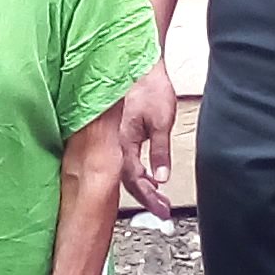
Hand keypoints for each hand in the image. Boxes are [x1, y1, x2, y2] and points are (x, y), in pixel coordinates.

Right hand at [118, 61, 178, 218]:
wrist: (140, 64)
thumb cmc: (150, 87)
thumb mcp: (161, 122)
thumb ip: (160, 152)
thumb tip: (161, 178)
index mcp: (121, 141)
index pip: (133, 179)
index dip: (148, 197)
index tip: (161, 209)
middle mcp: (113, 142)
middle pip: (125, 179)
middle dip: (145, 196)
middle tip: (161, 208)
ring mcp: (112, 138)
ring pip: (122, 170)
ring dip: (141, 185)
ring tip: (157, 196)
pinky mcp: (116, 133)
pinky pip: (122, 159)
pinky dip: (135, 171)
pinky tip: (146, 175)